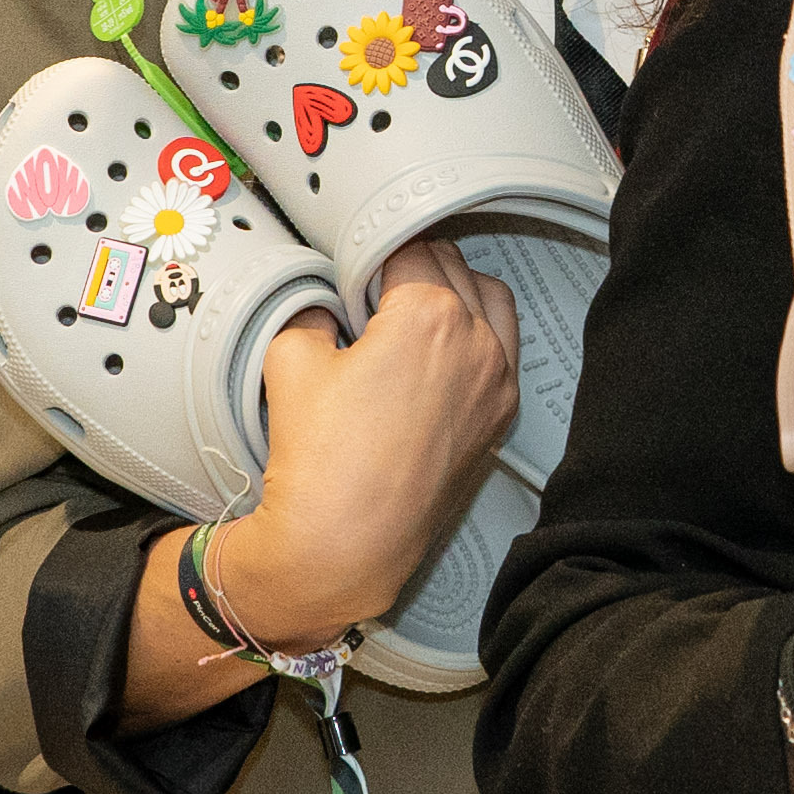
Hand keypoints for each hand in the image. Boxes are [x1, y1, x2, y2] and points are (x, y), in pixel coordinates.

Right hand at [211, 242, 525, 643]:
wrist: (346, 546)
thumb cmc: (321, 462)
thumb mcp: (291, 360)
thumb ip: (311, 312)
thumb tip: (325, 306)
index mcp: (430, 314)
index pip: (408, 248)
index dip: (373, 252)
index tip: (354, 266)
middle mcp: (478, 341)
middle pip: (451, 266)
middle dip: (412, 267)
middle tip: (372, 289)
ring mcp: (497, 382)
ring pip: (490, 301)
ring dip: (455, 291)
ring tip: (411, 313)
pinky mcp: (500, 418)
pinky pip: (502, 351)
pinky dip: (478, 335)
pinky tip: (440, 351)